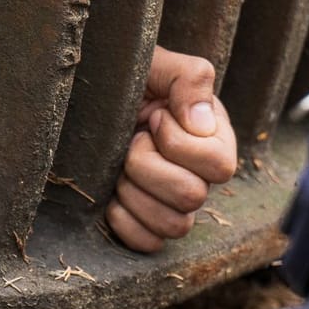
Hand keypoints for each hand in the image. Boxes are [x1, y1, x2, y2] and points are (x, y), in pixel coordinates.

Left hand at [106, 47, 238, 252]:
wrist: (89, 98)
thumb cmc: (128, 79)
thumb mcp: (158, 64)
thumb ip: (190, 79)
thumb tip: (202, 124)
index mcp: (214, 139)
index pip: (219, 166)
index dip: (178, 144)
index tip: (155, 118)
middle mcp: (201, 175)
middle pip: (192, 198)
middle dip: (148, 166)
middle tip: (133, 141)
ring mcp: (175, 203)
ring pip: (174, 226)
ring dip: (135, 193)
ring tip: (120, 166)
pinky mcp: (148, 222)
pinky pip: (149, 244)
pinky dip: (126, 223)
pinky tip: (111, 195)